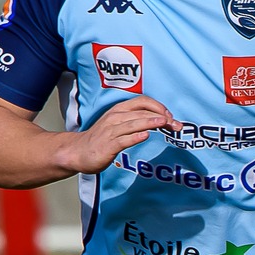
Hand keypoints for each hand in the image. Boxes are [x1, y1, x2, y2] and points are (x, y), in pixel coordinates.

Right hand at [52, 94, 176, 174]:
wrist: (78, 152)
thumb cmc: (102, 138)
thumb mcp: (119, 124)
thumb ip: (136, 120)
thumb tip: (159, 120)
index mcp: (119, 110)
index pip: (142, 102)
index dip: (158, 107)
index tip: (171, 116)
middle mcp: (115, 117)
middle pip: (142, 113)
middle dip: (161, 117)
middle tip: (177, 124)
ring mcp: (111, 131)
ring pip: (134, 123)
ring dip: (151, 122)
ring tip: (165, 123)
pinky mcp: (108, 145)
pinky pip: (123, 140)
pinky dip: (135, 137)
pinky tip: (145, 136)